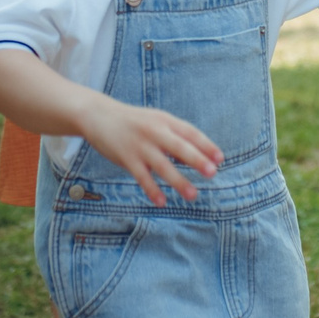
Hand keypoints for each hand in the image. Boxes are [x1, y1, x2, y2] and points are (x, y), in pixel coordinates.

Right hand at [79, 96, 222, 206]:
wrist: (98, 116)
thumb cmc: (134, 122)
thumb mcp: (156, 123)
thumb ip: (176, 138)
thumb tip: (200, 159)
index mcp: (165, 121)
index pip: (190, 132)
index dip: (206, 145)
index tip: (220, 159)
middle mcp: (154, 132)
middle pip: (179, 147)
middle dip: (197, 160)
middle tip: (212, 173)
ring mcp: (140, 145)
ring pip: (162, 166)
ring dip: (178, 181)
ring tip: (193, 195)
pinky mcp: (126, 158)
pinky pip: (142, 177)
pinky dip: (152, 190)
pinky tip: (162, 202)